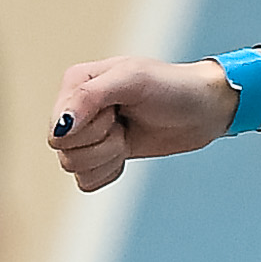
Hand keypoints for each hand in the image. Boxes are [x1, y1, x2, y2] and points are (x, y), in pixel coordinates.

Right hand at [46, 52, 232, 190]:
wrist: (202, 110)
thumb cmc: (171, 87)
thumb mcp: (133, 80)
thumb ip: (90, 98)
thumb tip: (58, 128)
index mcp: (75, 82)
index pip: (58, 129)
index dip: (90, 129)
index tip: (116, 111)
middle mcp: (75, 107)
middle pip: (64, 152)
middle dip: (102, 143)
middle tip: (125, 122)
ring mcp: (87, 133)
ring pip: (74, 168)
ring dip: (108, 156)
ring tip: (127, 134)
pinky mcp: (101, 155)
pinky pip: (87, 181)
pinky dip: (110, 171)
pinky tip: (127, 150)